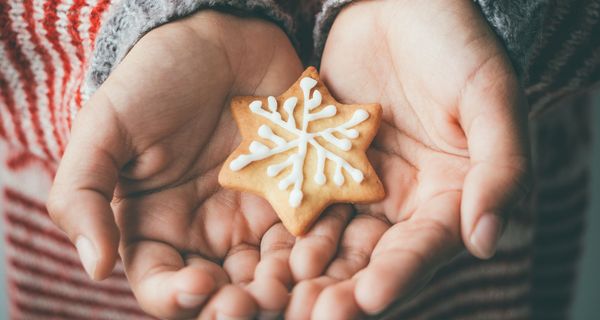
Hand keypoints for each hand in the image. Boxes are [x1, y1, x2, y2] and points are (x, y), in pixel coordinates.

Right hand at [47, 10, 302, 318]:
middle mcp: (210, 231)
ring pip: (273, 271)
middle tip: (257, 299)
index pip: (163, 283)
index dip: (177, 297)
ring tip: (294, 282)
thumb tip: (93, 266)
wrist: (219, 41)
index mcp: (159, 227)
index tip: (199, 286)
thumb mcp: (106, 129)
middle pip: (225, 289)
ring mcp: (256, 215)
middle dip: (240, 303)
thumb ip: (84, 194)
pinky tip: (323, 249)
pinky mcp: (298, 194)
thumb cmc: (156, 81)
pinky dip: (320, 247)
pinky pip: (313, 233)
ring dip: (284, 284)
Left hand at [284, 1, 530, 317]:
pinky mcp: (323, 163)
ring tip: (284, 293)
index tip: (371, 299)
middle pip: (374, 255)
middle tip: (315, 315)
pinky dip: (289, 225)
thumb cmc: (455, 43)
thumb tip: (486, 241)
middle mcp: (403, 199)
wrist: (400, 4)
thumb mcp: (489, 98)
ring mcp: (360, 183)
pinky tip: (267, 248)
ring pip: (335, 236)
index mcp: (449, 193)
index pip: (424, 245)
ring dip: (311, 268)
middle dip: (346, 287)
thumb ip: (499, 167)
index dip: (400, 273)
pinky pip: (304, 199)